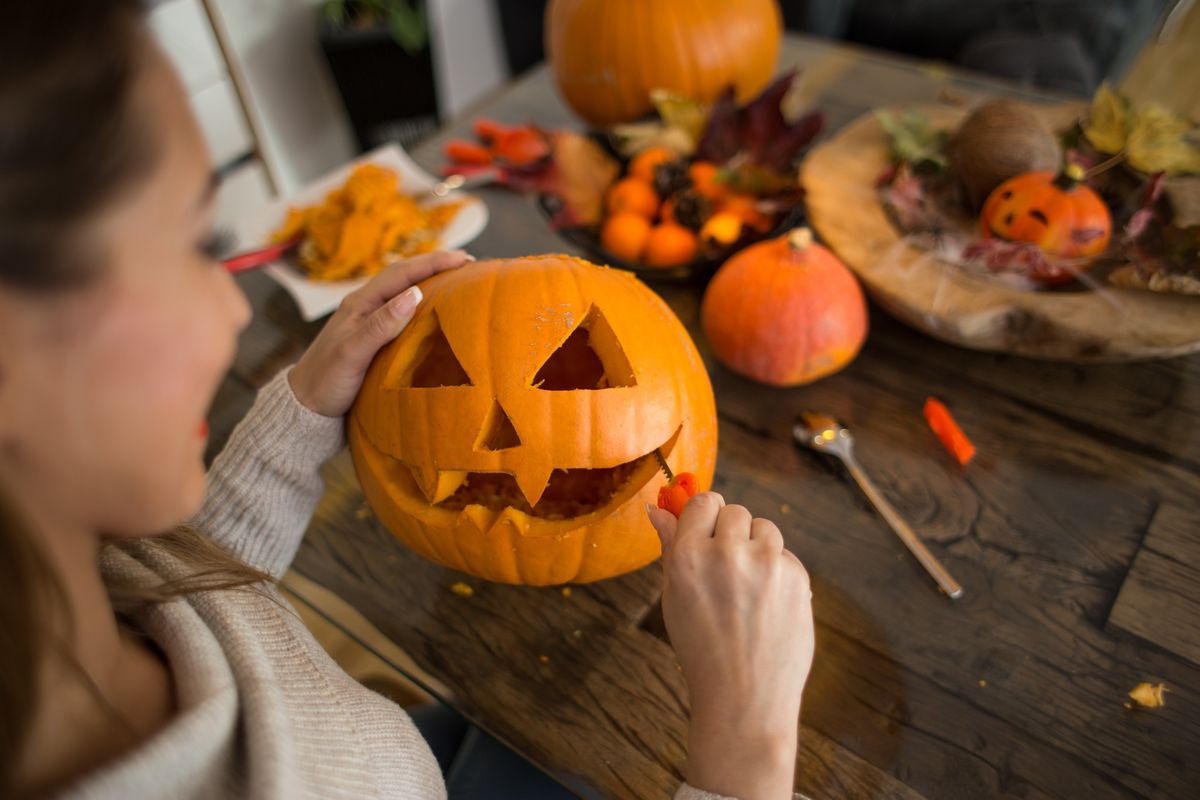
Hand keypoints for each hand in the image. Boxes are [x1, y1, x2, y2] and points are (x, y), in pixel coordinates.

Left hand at [289, 250, 471, 416]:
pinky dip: (422, 302)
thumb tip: (415, 293)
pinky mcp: (372, 336)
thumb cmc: (326, 380)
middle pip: (403, 276)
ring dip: (429, 281)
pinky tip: (435, 308)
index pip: (401, 274)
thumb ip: (382, 324)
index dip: (433, 263)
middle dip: (435, 266)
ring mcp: (368, 320)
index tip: (463, 259)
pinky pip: (401, 311)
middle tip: (468, 263)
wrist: (304, 405)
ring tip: (457, 278)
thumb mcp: (353, 353)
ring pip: (402, 291)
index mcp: (360, 303)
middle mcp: (365, 306)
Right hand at [647, 493, 813, 799]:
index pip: (702, 502)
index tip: (705, 531)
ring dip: (756, 546)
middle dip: (730, 533)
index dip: (704, 516)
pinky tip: (766, 604)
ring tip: (747, 588)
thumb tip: (656, 509)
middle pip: (734, 511)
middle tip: (725, 569)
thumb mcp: (674, 598)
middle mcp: (729, 554)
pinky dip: (776, 571)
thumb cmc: (702, 649)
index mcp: (689, 557)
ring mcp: (767, 564)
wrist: (745, 697)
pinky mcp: (798, 577)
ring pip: (764, 527)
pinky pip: (785, 554)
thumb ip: (669, 547)